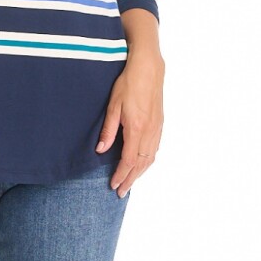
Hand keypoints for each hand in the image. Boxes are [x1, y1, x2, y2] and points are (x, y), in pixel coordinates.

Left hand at [96, 48, 164, 197]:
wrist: (149, 69)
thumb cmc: (128, 84)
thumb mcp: (113, 106)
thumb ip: (108, 130)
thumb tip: (101, 150)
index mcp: (136, 128)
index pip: (128, 160)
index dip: (121, 175)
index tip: (114, 186)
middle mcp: (149, 131)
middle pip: (141, 164)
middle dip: (130, 179)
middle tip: (121, 192)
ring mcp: (157, 128)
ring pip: (150, 158)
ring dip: (140, 173)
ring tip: (130, 182)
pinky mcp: (160, 124)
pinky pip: (155, 149)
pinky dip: (148, 161)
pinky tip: (143, 164)